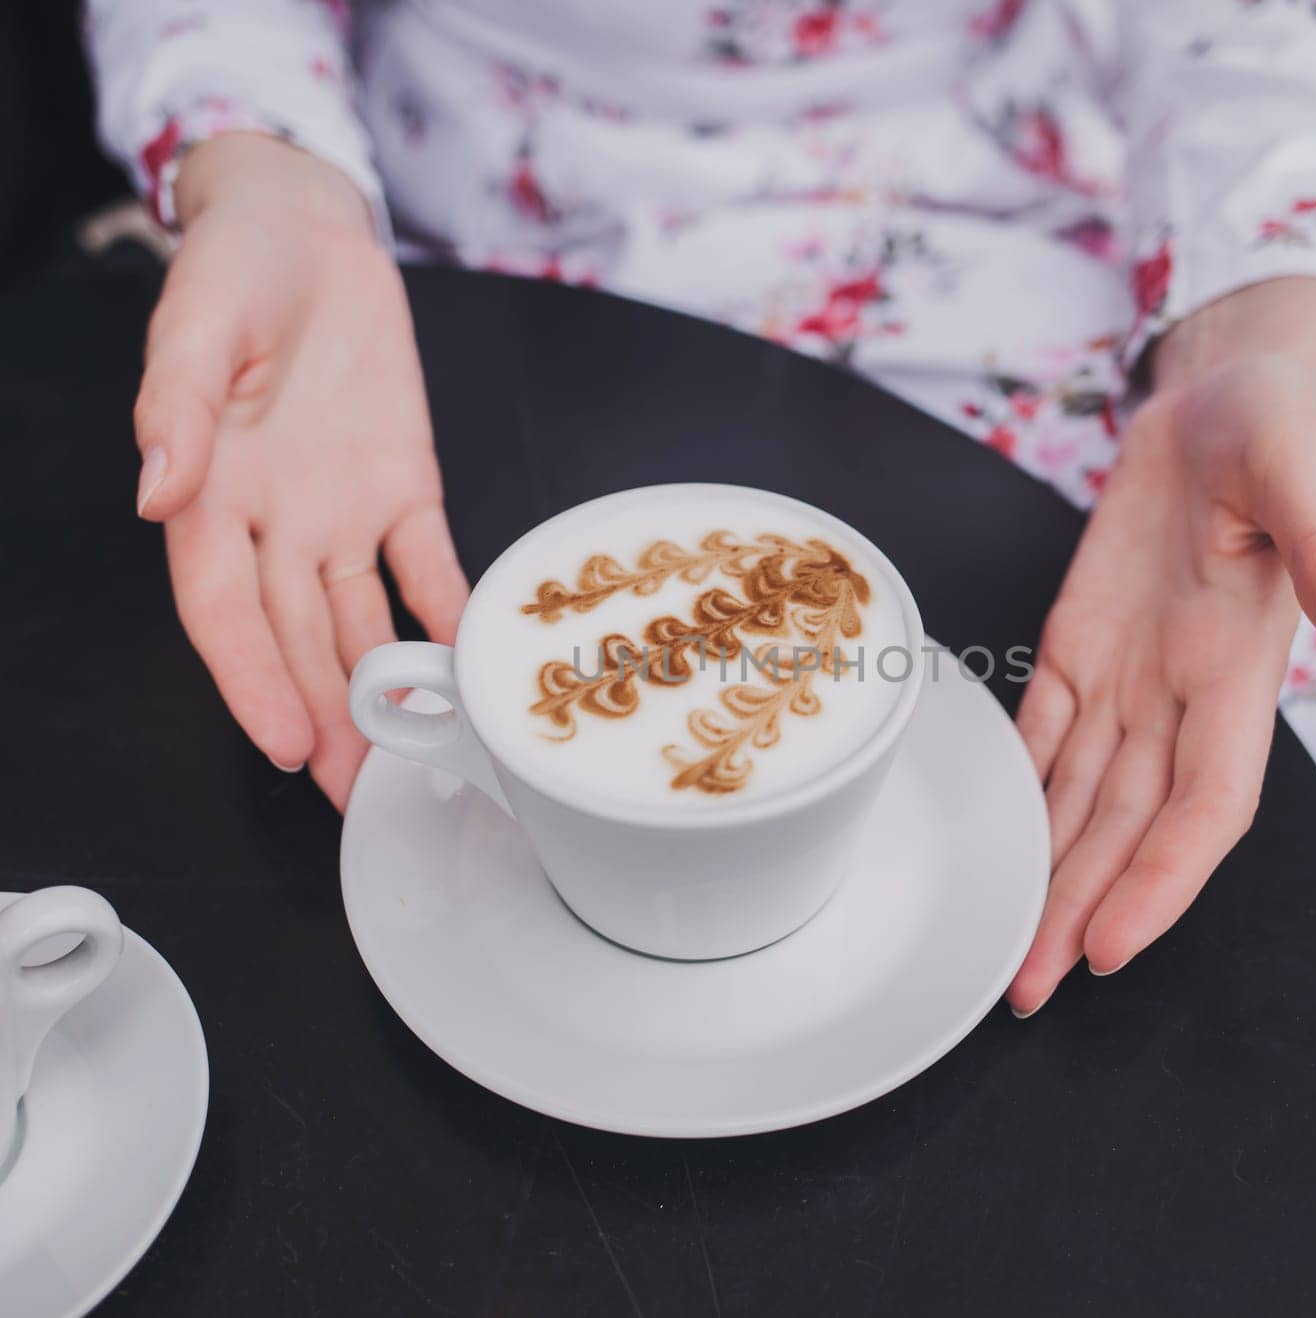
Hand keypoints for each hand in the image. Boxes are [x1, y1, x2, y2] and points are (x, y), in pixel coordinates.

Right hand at [133, 133, 467, 809]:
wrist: (307, 229)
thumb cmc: (234, 271)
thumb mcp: (193, 324)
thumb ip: (176, 408)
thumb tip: (155, 490)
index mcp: (212, 494)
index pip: (223, 611)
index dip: (251, 678)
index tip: (283, 740)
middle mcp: (276, 520)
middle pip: (296, 638)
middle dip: (322, 716)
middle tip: (353, 792)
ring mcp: (343, 510)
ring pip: (359, 620)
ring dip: (380, 689)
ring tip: (404, 761)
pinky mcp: (404, 485)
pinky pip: (427, 561)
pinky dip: (446, 610)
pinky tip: (465, 662)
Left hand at [1007, 278, 1315, 1014]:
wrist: (1219, 397)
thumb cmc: (1272, 427)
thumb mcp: (1301, 471)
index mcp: (1240, 672)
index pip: (1204, 804)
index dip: (1161, 880)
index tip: (1110, 946)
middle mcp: (1182, 694)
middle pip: (1128, 826)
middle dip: (1082, 908)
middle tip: (1027, 987)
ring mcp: (1129, 675)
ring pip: (1082, 796)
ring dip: (1046, 869)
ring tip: (1005, 943)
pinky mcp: (1080, 644)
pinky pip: (1044, 732)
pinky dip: (1019, 787)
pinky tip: (990, 838)